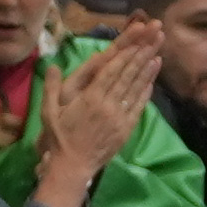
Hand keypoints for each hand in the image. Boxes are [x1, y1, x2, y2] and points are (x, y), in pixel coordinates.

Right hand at [27, 30, 158, 203]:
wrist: (72, 166)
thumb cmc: (59, 137)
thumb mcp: (48, 112)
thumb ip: (51, 87)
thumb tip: (53, 65)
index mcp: (89, 98)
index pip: (111, 71)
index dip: (125, 54)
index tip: (136, 40)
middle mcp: (107, 105)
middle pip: (127, 76)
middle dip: (141, 56)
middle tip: (153, 40)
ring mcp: (119, 117)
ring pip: (135, 89)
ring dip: (147, 71)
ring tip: (158, 54)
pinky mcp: (126, 129)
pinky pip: (138, 107)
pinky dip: (146, 93)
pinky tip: (152, 81)